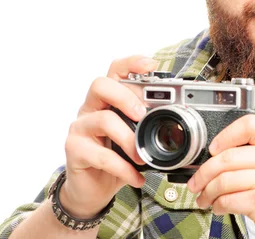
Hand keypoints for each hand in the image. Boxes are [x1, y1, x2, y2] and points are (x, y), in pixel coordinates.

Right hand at [61, 55, 157, 218]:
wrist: (92, 190)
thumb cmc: (117, 157)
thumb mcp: (135, 137)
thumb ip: (149, 124)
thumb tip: (179, 117)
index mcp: (108, 100)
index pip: (115, 71)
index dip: (131, 63)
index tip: (151, 65)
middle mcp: (91, 108)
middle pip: (101, 85)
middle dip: (125, 95)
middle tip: (142, 114)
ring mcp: (80, 128)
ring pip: (103, 119)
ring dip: (128, 138)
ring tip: (142, 157)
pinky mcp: (74, 150)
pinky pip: (101, 155)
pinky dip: (123, 167)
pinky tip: (136, 176)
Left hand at [187, 114, 254, 237]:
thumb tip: (219, 152)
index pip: (249, 124)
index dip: (226, 135)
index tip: (214, 148)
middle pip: (228, 156)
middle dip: (205, 171)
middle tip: (197, 180)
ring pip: (224, 179)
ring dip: (208, 191)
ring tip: (205, 196)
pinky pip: (228, 199)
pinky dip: (217, 204)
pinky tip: (218, 206)